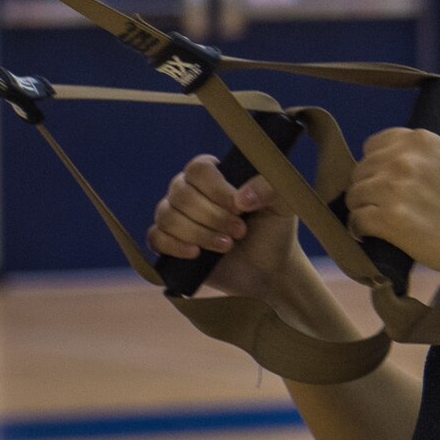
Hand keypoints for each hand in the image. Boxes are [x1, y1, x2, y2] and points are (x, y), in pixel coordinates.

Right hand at [148, 156, 305, 298]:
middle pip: (180, 193)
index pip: (198, 169)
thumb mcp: (284, 204)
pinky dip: (173, 245)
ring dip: (197, 233)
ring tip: (226, 245)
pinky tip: (196, 254)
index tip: (240, 208)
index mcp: (214, 176)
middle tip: (239, 231)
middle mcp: (190, 192)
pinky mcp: (171, 244)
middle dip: (211, 216)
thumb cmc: (275, 231)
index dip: (216, 189)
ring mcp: (178, 218)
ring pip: (167, 216)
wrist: (270, 270)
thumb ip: (270, 188)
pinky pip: (155, 237)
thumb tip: (241, 198)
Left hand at [342, 128, 439, 287]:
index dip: (375, 164)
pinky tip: (367, 235)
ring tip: (371, 221)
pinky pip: (356, 221)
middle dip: (367, 188)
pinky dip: (358, 230)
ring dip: (360, 208)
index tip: (381, 179)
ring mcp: (393, 188)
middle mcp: (402, 159)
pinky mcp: (387, 219)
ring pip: (354, 195)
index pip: (374, 145)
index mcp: (421, 141)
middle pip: (361, 170)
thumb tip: (430, 158)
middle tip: (376, 204)